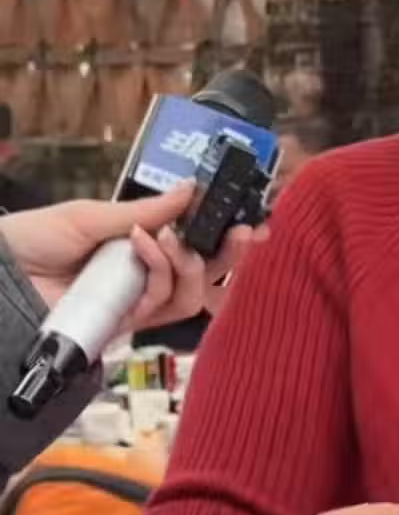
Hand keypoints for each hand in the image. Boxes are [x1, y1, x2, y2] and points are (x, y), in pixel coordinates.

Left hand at [0, 184, 265, 330]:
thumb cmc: (30, 242)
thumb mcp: (92, 215)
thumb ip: (146, 210)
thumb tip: (192, 190)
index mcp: (139, 249)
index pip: (193, 246)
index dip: (225, 238)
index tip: (253, 221)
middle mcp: (143, 278)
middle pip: (204, 276)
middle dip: (230, 255)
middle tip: (245, 232)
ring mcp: (135, 303)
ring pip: (190, 293)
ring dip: (189, 262)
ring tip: (170, 238)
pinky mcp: (124, 323)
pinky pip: (161, 302)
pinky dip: (161, 270)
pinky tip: (145, 245)